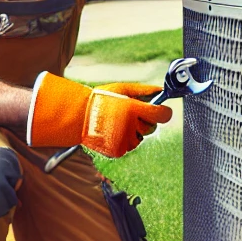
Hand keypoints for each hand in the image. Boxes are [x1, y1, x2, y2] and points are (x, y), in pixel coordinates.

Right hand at [27, 74, 171, 157]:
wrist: (77, 117)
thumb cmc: (101, 100)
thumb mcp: (122, 89)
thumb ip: (144, 90)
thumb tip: (162, 91)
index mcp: (133, 109)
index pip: (163, 115)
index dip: (163, 112)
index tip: (160, 111)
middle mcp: (130, 126)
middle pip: (152, 128)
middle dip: (145, 121)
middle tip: (130, 115)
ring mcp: (124, 140)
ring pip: (140, 138)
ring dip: (134, 132)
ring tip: (118, 123)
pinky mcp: (118, 151)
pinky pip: (129, 147)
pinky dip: (124, 141)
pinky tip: (112, 132)